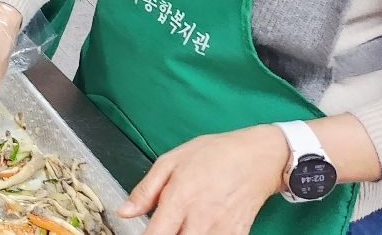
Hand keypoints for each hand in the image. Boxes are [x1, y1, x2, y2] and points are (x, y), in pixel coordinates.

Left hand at [118, 125, 288, 234]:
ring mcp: (221, 230)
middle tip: (164, 227)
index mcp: (179, 199)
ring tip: (182, 226)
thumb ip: (145, 190)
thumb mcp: (170, 161)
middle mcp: (200, 219)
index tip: (142, 233)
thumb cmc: (214, 154)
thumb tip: (124, 211)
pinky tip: (199, 227)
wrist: (257, 157)